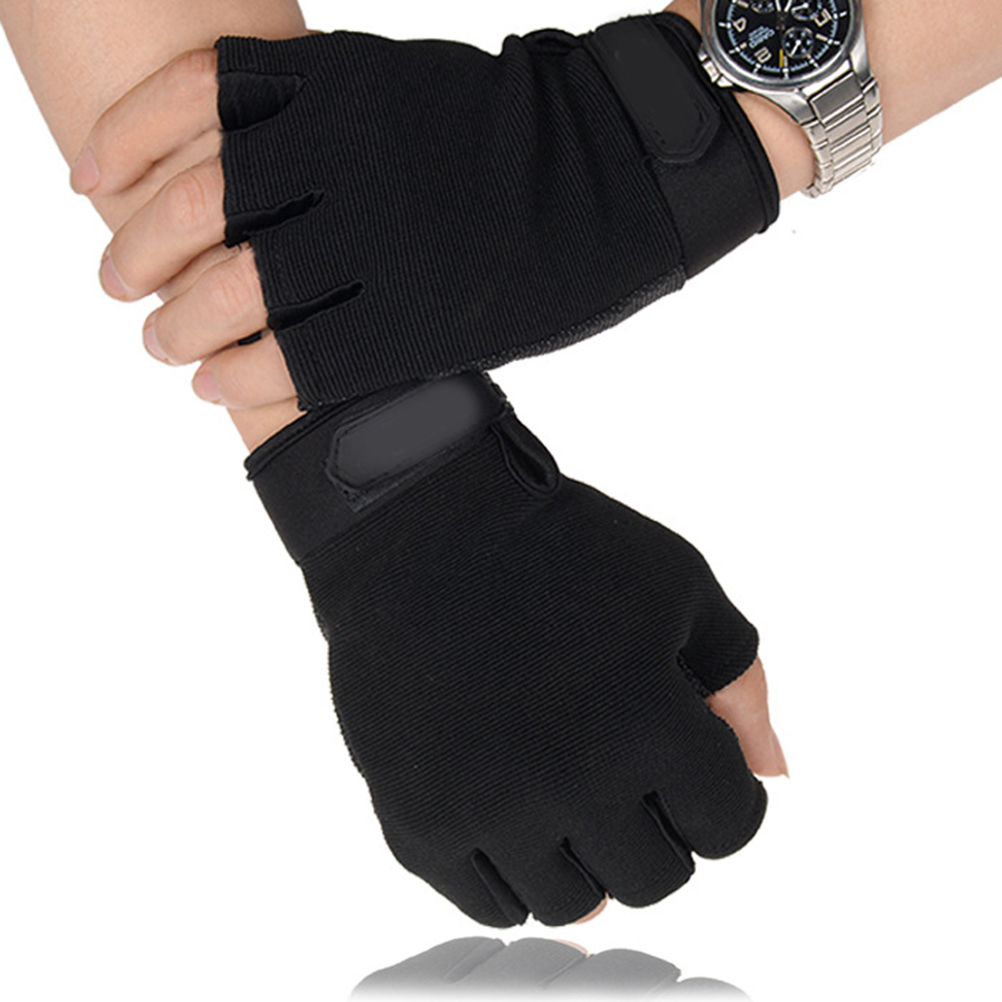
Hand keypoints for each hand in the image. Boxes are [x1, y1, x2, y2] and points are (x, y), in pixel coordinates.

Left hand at [74, 14, 778, 410]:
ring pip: (229, 292)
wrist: (616, 171)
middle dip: (133, 254)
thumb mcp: (400, 88)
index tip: (89, 180)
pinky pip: (293, 355)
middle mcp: (338, 161)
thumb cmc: (512, 132)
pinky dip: (235, 371)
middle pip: (190, 209)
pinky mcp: (404, 321)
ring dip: (175, 326)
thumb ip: (317, 114)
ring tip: (160, 345)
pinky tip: (211, 382)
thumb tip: (242, 154)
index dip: (120, 141)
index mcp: (334, 87)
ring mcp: (370, 245)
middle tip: (115, 284)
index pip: (186, 100)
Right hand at [249, 374, 784, 925]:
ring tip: (569, 794)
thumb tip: (771, 776)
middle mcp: (571, 780)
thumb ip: (739, 683)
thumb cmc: (558, 543)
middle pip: (655, 877)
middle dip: (659, 828)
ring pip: (573, 903)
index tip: (690, 760)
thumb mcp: (677, 585)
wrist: (420, 525)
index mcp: (650, 721)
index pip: (728, 825)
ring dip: (587, 858)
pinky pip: (486, 902)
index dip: (720, 792)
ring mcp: (487, 807)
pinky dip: (514, 874)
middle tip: (628, 774)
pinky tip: (515, 818)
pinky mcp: (417, 816)